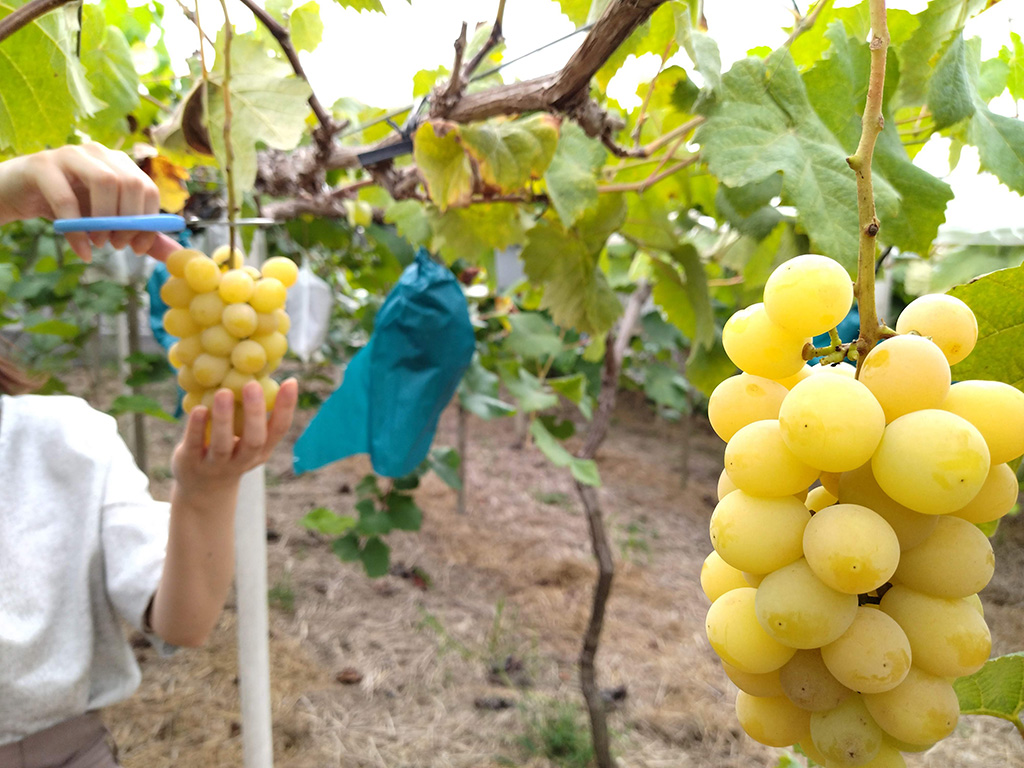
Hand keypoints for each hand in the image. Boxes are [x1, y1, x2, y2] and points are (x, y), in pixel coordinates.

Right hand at [0, 143, 180, 261]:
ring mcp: (71, 154)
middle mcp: (100, 153)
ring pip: (105, 182)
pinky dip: (77, 229)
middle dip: (130, 221)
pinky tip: (81, 249)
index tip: (139, 248)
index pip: (148, 189)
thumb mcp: (107, 221)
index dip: (150, 221)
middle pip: (131, 183)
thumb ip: (138, 234)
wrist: (18, 193)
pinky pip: (66, 197)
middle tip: (117, 245)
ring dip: (106, 220)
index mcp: (120, 164)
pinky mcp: (43, 164)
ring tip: (99, 242)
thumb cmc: (68, 206)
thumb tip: (175, 255)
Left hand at [171, 379, 298, 507]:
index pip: (279, 429)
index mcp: (261, 450)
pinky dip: (196, 427)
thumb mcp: (246, 439)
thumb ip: (250, 415)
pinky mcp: (191, 463)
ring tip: (223, 392)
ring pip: (223, 444)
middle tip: (252, 385)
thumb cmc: (229, 451)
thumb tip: (257, 370)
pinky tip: (198, 408)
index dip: (286, 407)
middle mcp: (243, 459)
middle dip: (254, 413)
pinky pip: (194, 444)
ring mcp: (217, 464)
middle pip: (254, 440)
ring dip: (224, 418)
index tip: (290, 382)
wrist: (203, 488)